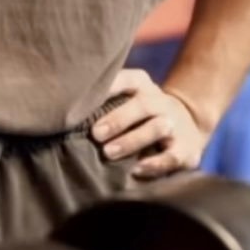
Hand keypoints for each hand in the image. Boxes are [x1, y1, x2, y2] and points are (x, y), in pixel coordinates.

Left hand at [94, 69, 208, 178]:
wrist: (188, 124)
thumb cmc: (140, 113)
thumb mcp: (128, 98)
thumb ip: (103, 101)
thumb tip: (61, 110)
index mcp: (142, 85)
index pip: (126, 79)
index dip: (107, 86)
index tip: (85, 97)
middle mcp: (159, 101)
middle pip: (142, 105)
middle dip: (118, 119)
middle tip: (95, 133)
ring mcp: (174, 124)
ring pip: (157, 127)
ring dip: (132, 140)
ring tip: (109, 152)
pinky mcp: (186, 150)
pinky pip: (172, 156)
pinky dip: (155, 164)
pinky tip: (136, 170)